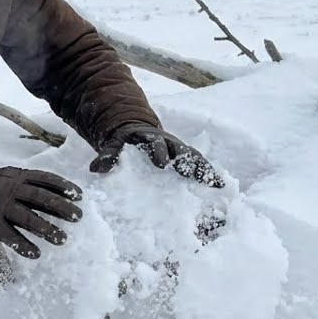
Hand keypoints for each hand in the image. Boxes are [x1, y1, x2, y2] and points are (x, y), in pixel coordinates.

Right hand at [0, 166, 83, 258]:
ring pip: (28, 218)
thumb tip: (54, 198)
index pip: (45, 179)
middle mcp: (9, 189)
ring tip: (62, 239)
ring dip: (47, 229)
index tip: (79, 195)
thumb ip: (26, 185)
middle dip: (62, 208)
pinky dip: (23, 246)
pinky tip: (36, 253)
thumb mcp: (5, 176)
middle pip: (41, 198)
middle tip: (77, 217)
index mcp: (15, 175)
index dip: (64, 186)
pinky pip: (10, 236)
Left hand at [89, 122, 223, 187]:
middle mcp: (168, 143)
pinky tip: (222, 185)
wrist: (135, 133)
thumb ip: (107, 156)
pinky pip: (199, 166)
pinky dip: (209, 174)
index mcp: (149, 139)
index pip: (155, 144)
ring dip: (204, 169)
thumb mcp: (113, 146)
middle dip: (186, 161)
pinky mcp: (184, 161)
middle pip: (180, 150)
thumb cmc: (124, 143)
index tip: (161, 163)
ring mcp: (178, 151)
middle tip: (192, 173)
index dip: (158, 152)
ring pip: (194, 158)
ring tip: (217, 182)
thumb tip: (96, 168)